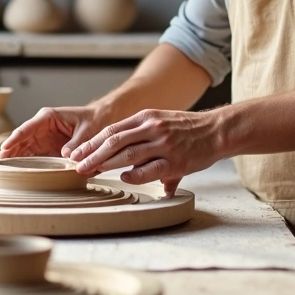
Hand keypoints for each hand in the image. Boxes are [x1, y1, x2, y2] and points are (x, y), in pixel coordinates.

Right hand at [0, 105, 108, 159]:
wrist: (102, 120)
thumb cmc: (94, 120)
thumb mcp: (87, 130)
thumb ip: (76, 143)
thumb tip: (66, 156)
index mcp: (48, 117)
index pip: (27, 128)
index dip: (15, 138)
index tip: (5, 148)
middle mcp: (41, 127)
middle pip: (21, 139)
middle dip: (10, 150)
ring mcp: (43, 138)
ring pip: (24, 148)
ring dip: (15, 158)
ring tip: (3, 169)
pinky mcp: (47, 148)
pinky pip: (33, 156)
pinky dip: (25, 163)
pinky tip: (17, 171)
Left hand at [69, 109, 221, 196]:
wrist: (218, 130)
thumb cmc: (189, 130)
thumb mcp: (163, 124)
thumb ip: (144, 142)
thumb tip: (130, 159)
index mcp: (145, 117)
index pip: (111, 130)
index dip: (92, 142)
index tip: (77, 153)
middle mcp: (151, 127)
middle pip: (113, 140)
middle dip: (92, 154)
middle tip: (76, 165)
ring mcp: (163, 143)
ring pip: (127, 153)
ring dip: (105, 164)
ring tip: (90, 172)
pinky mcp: (175, 160)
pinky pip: (150, 169)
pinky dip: (135, 174)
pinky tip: (124, 178)